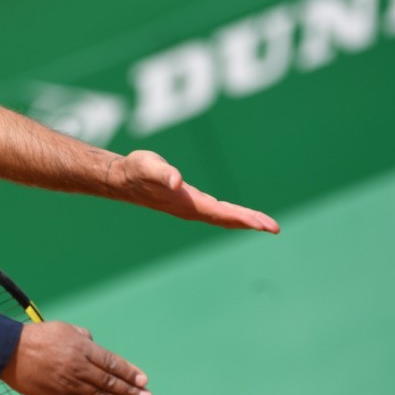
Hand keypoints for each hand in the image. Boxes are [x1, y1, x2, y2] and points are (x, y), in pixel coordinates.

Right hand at [1, 322, 151, 394]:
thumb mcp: (63, 328)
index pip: (111, 362)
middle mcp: (78, 365)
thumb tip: (95, 345)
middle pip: (110, 380)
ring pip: (100, 394)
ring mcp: (69, 381)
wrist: (10, 352)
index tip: (143, 380)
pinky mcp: (59, 393)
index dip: (129, 372)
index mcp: (81, 347)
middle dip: (131, 390)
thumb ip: (83, 337)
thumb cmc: (37, 337)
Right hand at [107, 151, 279, 232]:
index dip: (244, 218)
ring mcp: (189, 207)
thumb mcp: (148, 166)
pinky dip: (231, 215)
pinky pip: (216, 212)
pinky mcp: (188, 202)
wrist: (121, 179)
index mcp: (186, 203)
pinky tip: (238, 215)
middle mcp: (190, 208)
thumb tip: (176, 180)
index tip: (264, 225)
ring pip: (222, 216)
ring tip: (264, 225)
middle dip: (250, 222)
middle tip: (273, 228)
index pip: (221, 212)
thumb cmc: (135, 170)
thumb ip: (162, 172)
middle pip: (225, 218)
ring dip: (243, 220)